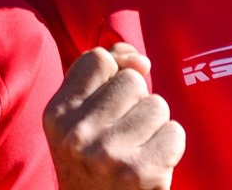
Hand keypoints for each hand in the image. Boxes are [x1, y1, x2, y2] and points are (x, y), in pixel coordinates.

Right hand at [44, 43, 184, 189]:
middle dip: (137, 103)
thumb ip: (104, 78)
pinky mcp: (141, 172)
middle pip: (132, 80)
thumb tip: (141, 60)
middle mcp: (77, 132)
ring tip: (137, 150)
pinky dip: (170, 148)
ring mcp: (109, 152)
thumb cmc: (93, 166)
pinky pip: (175, 132)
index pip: (98, 59)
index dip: (115, 71)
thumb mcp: (80, 121)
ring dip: (155, 126)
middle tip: (123, 135)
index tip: (114, 98)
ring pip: (157, 105)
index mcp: (56, 114)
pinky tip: (151, 165)